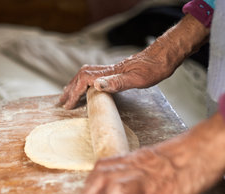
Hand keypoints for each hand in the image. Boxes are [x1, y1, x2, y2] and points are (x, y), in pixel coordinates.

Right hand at [59, 14, 209, 108]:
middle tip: (61, 102)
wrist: (164, 57)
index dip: (74, 93)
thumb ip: (116, 82)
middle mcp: (107, 70)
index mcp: (109, 72)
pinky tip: (88, 89)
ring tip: (68, 95)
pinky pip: (94, 77)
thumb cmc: (153, 68)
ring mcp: (111, 70)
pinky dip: (85, 83)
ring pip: (86, 75)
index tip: (68, 105)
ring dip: (75, 85)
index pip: (84, 81)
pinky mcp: (116, 71)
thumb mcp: (137, 79)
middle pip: (81, 76)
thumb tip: (96, 85)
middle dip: (69, 89)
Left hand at [72, 113, 224, 193]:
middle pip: (103, 178)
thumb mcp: (156, 155)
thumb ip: (141, 167)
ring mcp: (150, 180)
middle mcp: (137, 167)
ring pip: (117, 192)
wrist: (208, 146)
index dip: (89, 183)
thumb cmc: (187, 151)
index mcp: (135, 158)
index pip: (103, 167)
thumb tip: (130, 182)